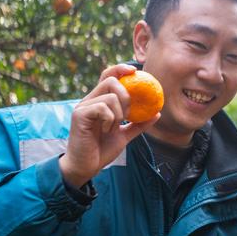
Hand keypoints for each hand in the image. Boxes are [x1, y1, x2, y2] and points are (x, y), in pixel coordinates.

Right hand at [59, 64, 158, 186]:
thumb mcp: (124, 135)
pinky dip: (110, 120)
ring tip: (112, 128)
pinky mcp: (79, 114)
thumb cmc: (101, 150)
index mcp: (99, 101)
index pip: (108, 76)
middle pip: (111, 80)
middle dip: (126, 96)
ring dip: (119, 114)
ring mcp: (83, 106)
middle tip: (128, 114)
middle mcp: (90, 100)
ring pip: (110, 96)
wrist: (86, 166)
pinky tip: (105, 131)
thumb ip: (138, 124)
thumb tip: (157, 113)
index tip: (134, 70)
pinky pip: (103, 108)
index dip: (120, 69)